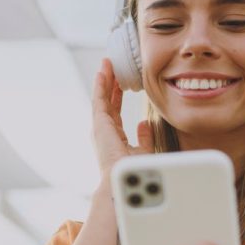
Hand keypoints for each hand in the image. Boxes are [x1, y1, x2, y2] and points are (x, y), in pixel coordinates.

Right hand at [92, 58, 152, 177]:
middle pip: (107, 101)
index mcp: (114, 136)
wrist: (123, 180)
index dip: (117, 95)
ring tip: (107, 63)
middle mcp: (104, 130)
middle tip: (113, 66)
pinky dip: (101, 85)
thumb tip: (145, 123)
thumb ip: (144, 137)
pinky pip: (99, 100)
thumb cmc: (133, 171)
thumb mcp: (143, 150)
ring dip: (104, 80)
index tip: (121, 82)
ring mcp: (100, 127)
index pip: (115, 110)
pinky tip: (103, 72)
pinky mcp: (99, 124)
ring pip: (102, 97)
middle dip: (110, 83)